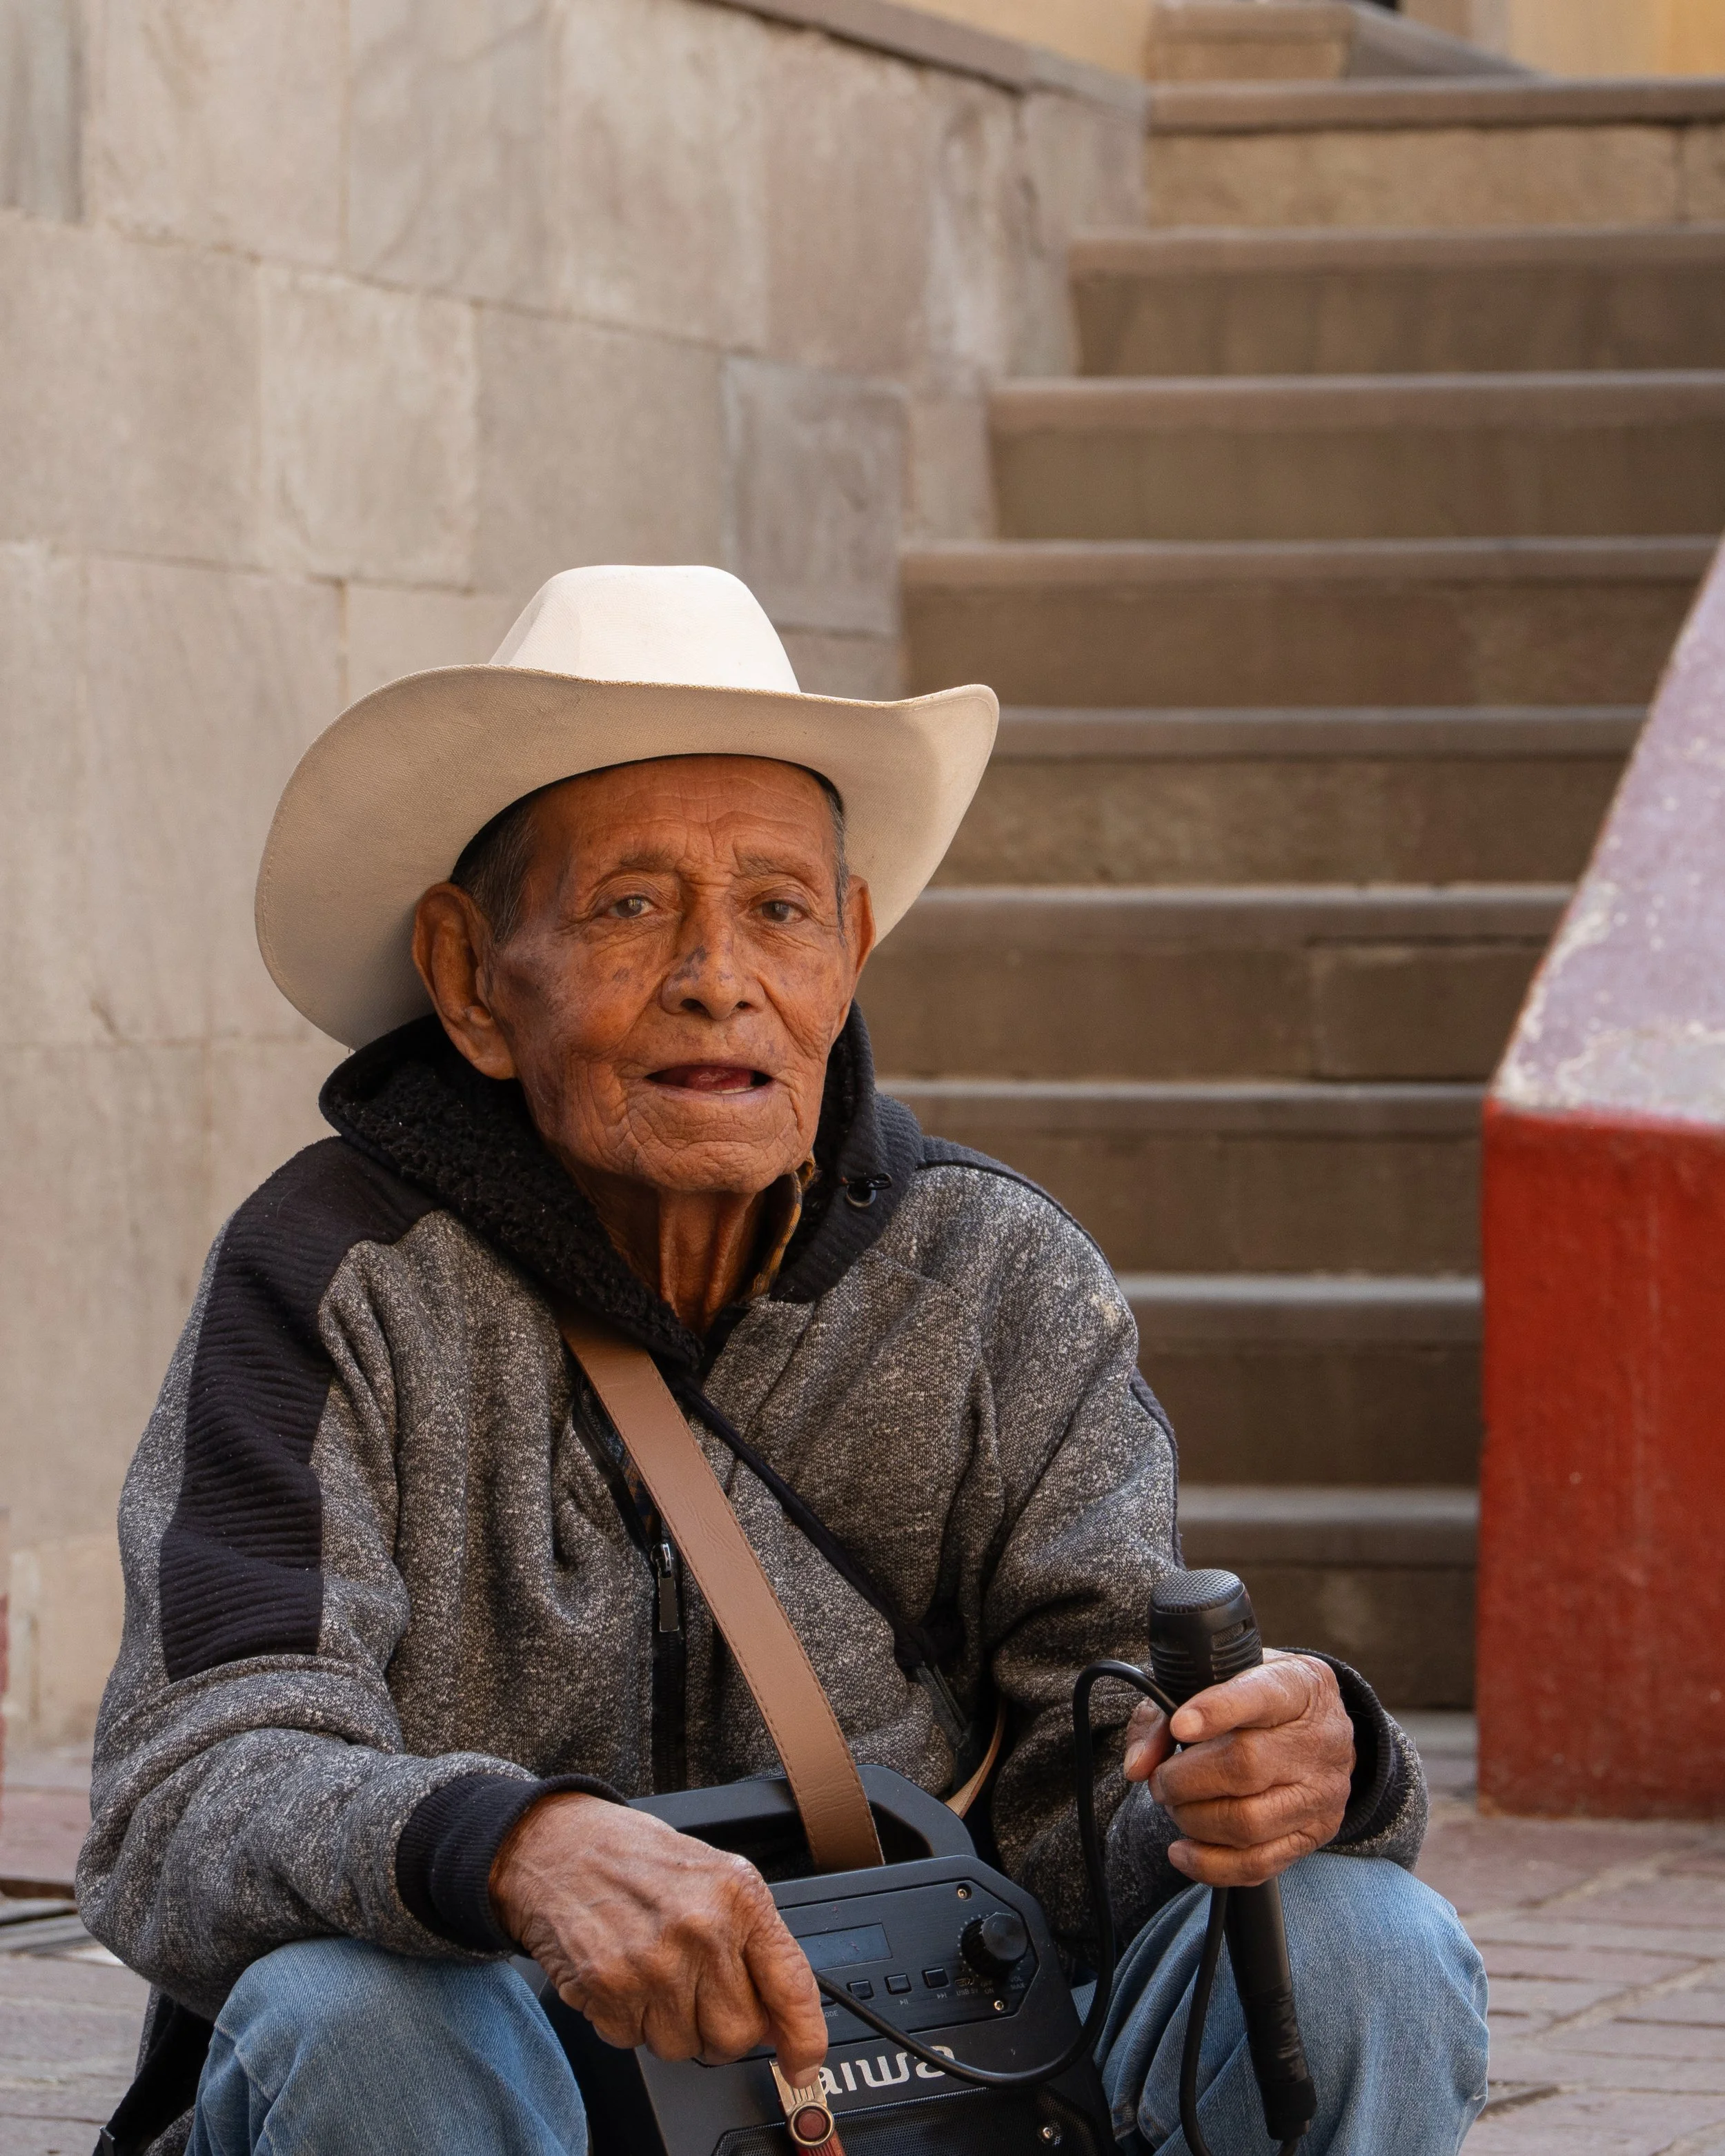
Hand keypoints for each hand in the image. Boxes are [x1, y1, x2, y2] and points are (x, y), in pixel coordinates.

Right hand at [490, 1793, 826, 2080]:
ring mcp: (652, 1962)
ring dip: (671, 2025)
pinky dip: (629, 2021)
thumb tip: (780, 2017)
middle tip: (699, 1993)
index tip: (802, 2062)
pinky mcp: (608, 1987)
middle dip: (721, 2028)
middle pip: (737, 2034)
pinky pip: (635, 2042)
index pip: (790, 1985)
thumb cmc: (638, 1860)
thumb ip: (753, 1941)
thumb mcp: (715, 1878)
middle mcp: (700, 1929)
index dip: (804, 2037)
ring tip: (654, 1972)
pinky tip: (624, 1976)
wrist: (560, 1844)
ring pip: (685, 2047)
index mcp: (737, 1895)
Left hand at [1120, 1651, 1354, 1887]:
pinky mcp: (1315, 1835)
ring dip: (1194, 1821)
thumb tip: (1138, 1764)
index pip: (1259, 1696)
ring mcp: (1321, 1792)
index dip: (1216, 1712)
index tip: (1179, 1726)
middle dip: (1185, 1779)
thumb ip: (1166, 1711)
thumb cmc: (1258, 1699)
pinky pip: (1259, 1864)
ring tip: (1176, 1806)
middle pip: (1245, 1766)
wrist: (1323, 1727)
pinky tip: (1184, 1850)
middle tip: (1161, 1780)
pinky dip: (1210, 1864)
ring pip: (1249, 1822)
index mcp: (1297, 1686)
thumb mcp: (1217, 1679)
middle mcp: (1318, 1740)